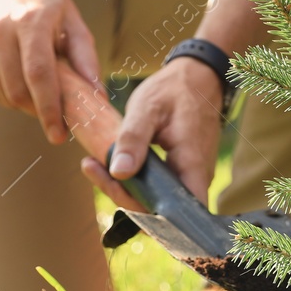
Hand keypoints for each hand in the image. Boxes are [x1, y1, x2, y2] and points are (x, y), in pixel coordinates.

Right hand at [0, 0, 99, 143]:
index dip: (49, 107)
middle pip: (18, 90)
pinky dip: (12, 96)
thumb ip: (85, 57)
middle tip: (58, 120)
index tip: (60, 134)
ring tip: (44, 94)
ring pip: (5, 95)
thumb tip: (96, 95)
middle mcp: (0, 31)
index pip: (38, 73)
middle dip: (40, 112)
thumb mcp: (73, 21)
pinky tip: (25, 83)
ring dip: (27, 105)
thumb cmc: (47, 5)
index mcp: (31, 21)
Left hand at [80, 57, 226, 210]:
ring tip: (94, 164)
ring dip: (125, 189)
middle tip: (92, 167)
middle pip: (161, 211)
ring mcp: (191, 176)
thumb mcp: (147, 107)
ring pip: (158, 201)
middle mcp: (197, 177)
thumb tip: (119, 173)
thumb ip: (133, 139)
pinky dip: (135, 181)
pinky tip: (112, 164)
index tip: (112, 184)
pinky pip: (160, 188)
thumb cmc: (174, 90)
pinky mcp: (183, 172)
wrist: (198, 77)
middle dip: (123, 196)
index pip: (175, 212)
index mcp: (192, 163)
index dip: (144, 214)